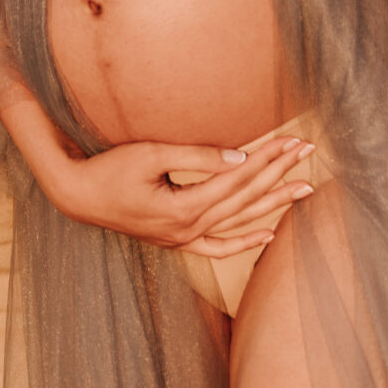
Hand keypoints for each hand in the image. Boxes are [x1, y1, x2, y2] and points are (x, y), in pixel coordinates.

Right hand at [44, 128, 315, 252]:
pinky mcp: (178, 239)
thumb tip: (239, 156)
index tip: (293, 141)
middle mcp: (190, 229)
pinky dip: (245, 242)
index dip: (269, 158)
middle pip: (246, 199)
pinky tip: (268, 235)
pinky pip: (219, 246)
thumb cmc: (111, 170)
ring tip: (303, 190)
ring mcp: (185, 238)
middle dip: (279, 175)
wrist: (79, 197)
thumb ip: (196, 156)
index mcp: (186, 209)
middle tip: (308, 154)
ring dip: (272, 205)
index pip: (240, 180)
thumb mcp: (150, 155)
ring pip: (240, 222)